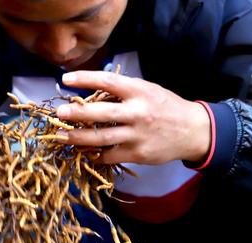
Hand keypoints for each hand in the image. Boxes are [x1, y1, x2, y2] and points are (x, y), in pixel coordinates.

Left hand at [56, 71, 211, 164]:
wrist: (192, 131)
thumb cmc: (166, 107)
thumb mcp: (148, 90)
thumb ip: (123, 91)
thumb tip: (91, 91)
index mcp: (139, 91)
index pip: (108, 81)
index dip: (85, 79)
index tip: (65, 79)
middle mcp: (138, 113)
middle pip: (101, 113)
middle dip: (77, 114)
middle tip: (59, 113)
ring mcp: (137, 135)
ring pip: (101, 138)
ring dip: (78, 138)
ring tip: (61, 136)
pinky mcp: (137, 154)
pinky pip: (109, 155)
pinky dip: (94, 153)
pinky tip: (83, 150)